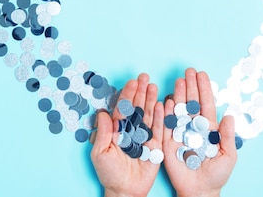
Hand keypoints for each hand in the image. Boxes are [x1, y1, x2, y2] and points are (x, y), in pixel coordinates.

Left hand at [90, 73, 163, 196]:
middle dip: (140, 92)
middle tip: (144, 77)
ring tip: (153, 85)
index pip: (122, 109)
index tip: (132, 82)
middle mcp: (131, 130)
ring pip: (148, 114)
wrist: (125, 191)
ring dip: (150, 99)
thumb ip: (103, 133)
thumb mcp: (100, 153)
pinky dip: (160, 116)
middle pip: (136, 107)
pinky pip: (159, 128)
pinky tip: (161, 104)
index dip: (127, 95)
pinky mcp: (155, 145)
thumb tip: (102, 113)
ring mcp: (144, 137)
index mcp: (117, 130)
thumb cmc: (109, 174)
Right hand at [162, 68, 237, 196]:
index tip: (201, 74)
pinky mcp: (168, 143)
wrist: (200, 191)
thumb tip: (229, 114)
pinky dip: (166, 113)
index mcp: (208, 128)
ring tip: (179, 80)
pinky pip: (166, 125)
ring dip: (179, 95)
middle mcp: (194, 127)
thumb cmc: (217, 175)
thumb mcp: (228, 156)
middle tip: (188, 71)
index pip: (206, 104)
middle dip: (191, 86)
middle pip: (192, 103)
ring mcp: (181, 133)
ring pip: (179, 110)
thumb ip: (228, 136)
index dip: (204, 89)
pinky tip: (167, 100)